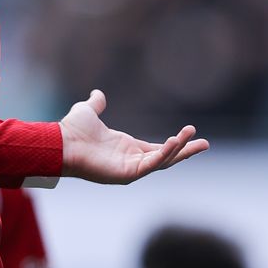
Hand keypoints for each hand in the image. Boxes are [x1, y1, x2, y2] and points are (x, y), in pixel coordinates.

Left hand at [60, 90, 208, 183]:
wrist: (61, 141)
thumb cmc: (72, 130)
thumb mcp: (88, 111)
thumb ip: (96, 103)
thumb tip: (98, 94)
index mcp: (126, 148)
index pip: (157, 148)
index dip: (174, 142)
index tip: (191, 133)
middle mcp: (131, 160)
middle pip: (166, 157)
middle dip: (186, 151)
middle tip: (206, 144)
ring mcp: (130, 169)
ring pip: (163, 161)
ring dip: (180, 150)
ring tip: (198, 140)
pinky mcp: (127, 173)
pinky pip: (151, 165)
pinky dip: (165, 154)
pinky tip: (175, 142)